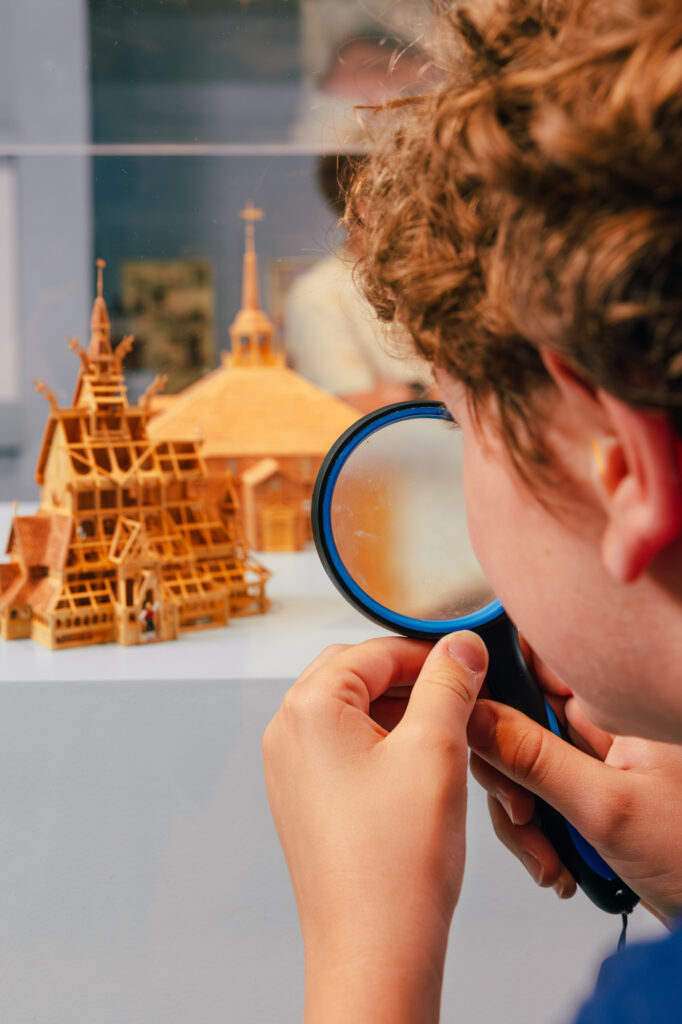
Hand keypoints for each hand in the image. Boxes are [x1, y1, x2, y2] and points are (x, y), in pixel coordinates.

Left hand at [263, 632, 487, 1023]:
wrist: (374, 951)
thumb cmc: (395, 864)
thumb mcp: (435, 750)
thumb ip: (449, 683)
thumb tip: (461, 645)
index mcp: (307, 709)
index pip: (373, 650)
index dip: (428, 652)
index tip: (469, 662)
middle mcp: (287, 734)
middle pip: (356, 675)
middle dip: (412, 680)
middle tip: (461, 696)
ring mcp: (292, 771)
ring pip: (353, 712)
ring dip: (400, 712)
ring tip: (449, 736)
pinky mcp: (306, 801)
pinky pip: (345, 749)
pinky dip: (385, 744)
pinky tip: (422, 767)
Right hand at [467, 651, 681, 925]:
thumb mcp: (605, 809)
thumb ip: (532, 758)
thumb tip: (472, 715)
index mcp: (617, 702)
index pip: (534, 662)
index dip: (494, 681)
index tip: (467, 714)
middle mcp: (604, 724)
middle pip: (516, 719)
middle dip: (505, 772)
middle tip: (522, 813)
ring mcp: (594, 760)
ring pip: (521, 765)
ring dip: (521, 817)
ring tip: (550, 858)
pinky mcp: (588, 794)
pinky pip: (538, 800)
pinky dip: (538, 836)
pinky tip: (560, 866)